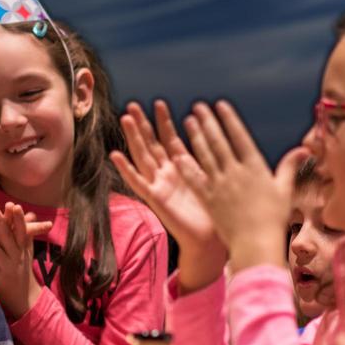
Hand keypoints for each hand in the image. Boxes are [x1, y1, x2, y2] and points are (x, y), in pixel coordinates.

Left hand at [0, 203, 47, 321]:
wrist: (24, 298)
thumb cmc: (23, 269)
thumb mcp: (26, 251)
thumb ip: (26, 233)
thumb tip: (31, 213)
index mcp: (22, 249)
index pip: (21, 231)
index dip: (18, 219)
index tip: (14, 205)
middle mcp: (15, 258)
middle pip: (6, 238)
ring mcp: (5, 269)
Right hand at [112, 100, 224, 291]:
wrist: (210, 241)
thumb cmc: (216, 215)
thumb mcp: (216, 180)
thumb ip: (216, 161)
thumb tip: (229, 142)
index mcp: (183, 169)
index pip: (170, 140)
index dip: (163, 122)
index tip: (159, 103)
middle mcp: (167, 175)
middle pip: (151, 144)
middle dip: (142, 124)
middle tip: (133, 104)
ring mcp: (159, 186)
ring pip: (142, 156)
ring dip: (133, 138)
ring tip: (125, 118)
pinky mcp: (155, 199)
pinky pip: (138, 182)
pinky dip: (126, 169)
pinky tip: (115, 155)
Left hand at [178, 101, 309, 271]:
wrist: (256, 243)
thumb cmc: (274, 219)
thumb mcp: (284, 190)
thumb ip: (289, 167)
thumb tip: (304, 148)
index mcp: (255, 168)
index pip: (239, 137)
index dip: (229, 119)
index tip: (220, 105)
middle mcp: (235, 173)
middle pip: (218, 142)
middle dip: (208, 122)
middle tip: (198, 106)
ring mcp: (219, 185)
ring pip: (205, 155)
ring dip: (195, 137)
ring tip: (188, 121)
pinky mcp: (208, 199)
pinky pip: (194, 178)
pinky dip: (186, 165)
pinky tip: (177, 153)